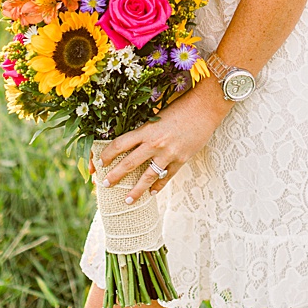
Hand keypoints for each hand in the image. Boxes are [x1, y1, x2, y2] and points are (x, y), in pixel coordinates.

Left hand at [98, 82, 228, 205]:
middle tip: (105, 184)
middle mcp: (155, 143)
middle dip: (114, 176)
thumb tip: (132, 141)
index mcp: (146, 130)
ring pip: (147, 177)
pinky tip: (152, 192)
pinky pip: (167, 177)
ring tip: (127, 200)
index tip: (100, 162)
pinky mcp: (182, 159)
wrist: (206, 108)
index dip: (107, 154)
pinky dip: (159, 186)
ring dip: (136, 190)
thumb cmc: (182, 107)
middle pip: (128, 164)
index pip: (119, 144)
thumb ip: (146, 129)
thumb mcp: (158, 115)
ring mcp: (168, 153)